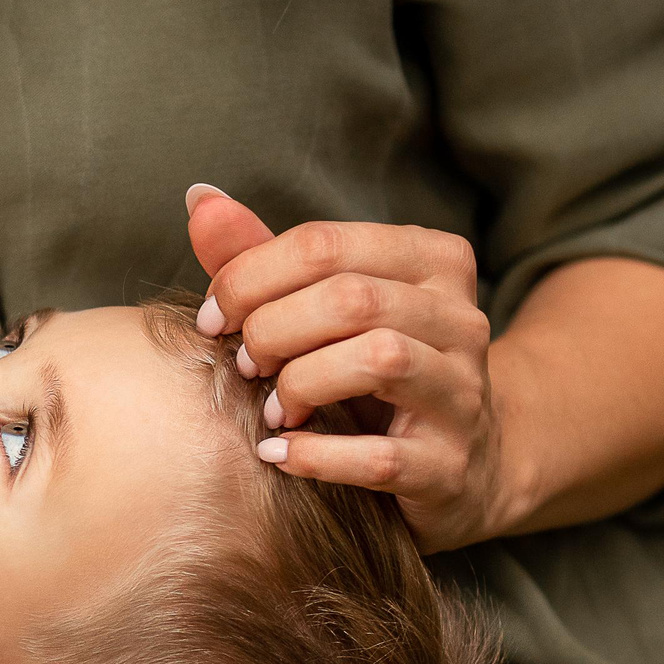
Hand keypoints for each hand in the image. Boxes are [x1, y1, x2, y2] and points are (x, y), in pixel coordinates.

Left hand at [187, 185, 513, 552]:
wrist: (465, 459)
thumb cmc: (375, 371)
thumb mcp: (329, 307)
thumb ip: (265, 257)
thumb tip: (199, 198)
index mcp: (432, 260)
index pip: (324, 244)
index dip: (249, 277)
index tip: (212, 317)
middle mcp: (460, 319)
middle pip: (352, 298)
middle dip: (273, 329)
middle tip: (243, 363)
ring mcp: (462, 392)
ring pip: (380, 359)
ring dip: (300, 383)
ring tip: (271, 408)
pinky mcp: (450, 465)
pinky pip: (381, 458)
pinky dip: (316, 455)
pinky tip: (278, 451)